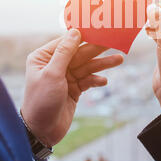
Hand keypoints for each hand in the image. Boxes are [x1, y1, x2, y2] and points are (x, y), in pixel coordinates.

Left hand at [20, 29, 122, 146]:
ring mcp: (65, 77)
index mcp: (43, 57)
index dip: (83, 35)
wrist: (41, 131)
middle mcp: (54, 65)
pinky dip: (96, 80)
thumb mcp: (52, 74)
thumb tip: (75, 32)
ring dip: (102, 64)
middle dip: (97, 49)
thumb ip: (65, 53)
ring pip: (87, 67)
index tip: (100, 29)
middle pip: (80, 53)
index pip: (67, 41)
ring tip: (119, 59)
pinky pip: (88, 80)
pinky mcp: (74, 89)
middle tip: (114, 41)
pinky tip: (103, 81)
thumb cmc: (41, 101)